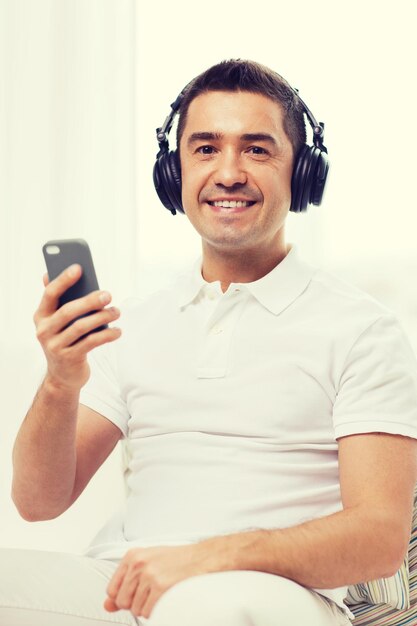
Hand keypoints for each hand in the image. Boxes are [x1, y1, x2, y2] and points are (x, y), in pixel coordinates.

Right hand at [33, 265, 121, 390]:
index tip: (79, 267)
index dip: (63, 280)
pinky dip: (107, 335)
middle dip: (90, 301)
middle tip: (108, 294)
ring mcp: (55, 346)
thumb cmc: (65, 340)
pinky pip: (91, 342)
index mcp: (41, 315)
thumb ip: (59, 300)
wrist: (62, 376)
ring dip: (102, 317)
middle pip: (68, 311)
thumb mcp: (58, 321)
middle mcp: (44, 330)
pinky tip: (118, 331)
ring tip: (117, 311)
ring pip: (81, 327)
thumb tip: (50, 273)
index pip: (50, 294)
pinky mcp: (70, 358)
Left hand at [104, 543, 215, 618]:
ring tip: (160, 593)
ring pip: (135, 609)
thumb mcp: (148, 563)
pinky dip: (156, 611)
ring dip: (148, 607)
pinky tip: (165, 598)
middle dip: (135, 603)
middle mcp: (139, 564)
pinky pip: (148, 612)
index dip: (122, 597)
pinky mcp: (161, 587)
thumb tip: (107, 605)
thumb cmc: (177, 560)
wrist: (202, 558)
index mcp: (133, 556)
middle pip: (122, 601)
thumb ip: (126, 583)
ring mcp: (149, 575)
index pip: (112, 589)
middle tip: (151, 594)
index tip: (133, 595)